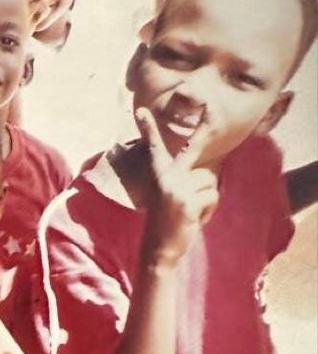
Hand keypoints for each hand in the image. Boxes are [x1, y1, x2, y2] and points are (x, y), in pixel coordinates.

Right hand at [136, 107, 217, 265]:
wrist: (158, 249)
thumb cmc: (167, 221)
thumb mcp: (171, 196)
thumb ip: (186, 178)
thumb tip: (212, 166)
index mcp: (158, 175)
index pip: (154, 148)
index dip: (148, 129)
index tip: (141, 111)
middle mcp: (166, 178)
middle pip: (193, 147)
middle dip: (205, 125)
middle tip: (211, 104)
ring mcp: (176, 189)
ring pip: (211, 180)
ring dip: (207, 197)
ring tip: (190, 211)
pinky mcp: (186, 202)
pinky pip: (212, 196)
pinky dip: (209, 209)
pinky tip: (194, 218)